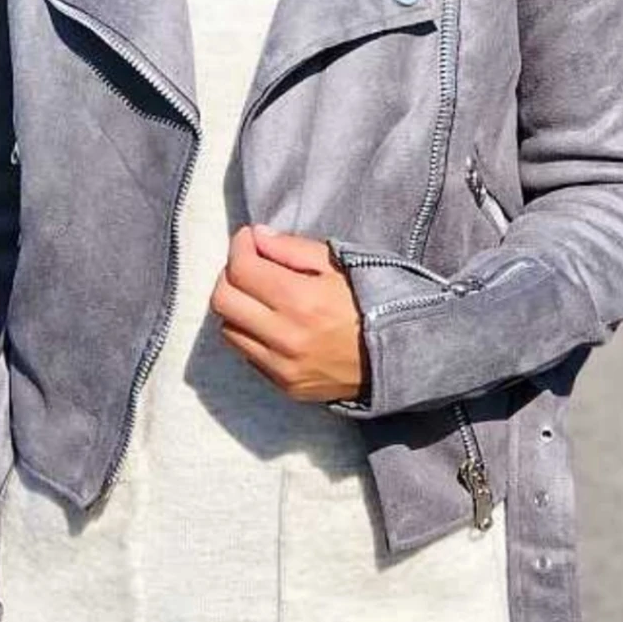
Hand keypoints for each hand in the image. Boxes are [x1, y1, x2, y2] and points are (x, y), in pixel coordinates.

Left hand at [210, 224, 367, 403]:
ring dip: (239, 306)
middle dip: (230, 274)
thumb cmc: (372, 303)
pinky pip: (247, 353)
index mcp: (301, 300)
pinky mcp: (285, 385)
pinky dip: (252, 332)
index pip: (241, 270)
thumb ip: (292, 248)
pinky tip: (274, 322)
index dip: (239, 247)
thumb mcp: (340, 264)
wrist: (399, 358)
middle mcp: (286, 336)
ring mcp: (283, 366)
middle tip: (250, 265)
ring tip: (261, 295)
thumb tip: (256, 237)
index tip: (249, 238)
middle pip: (223, 300)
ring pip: (229, 329)